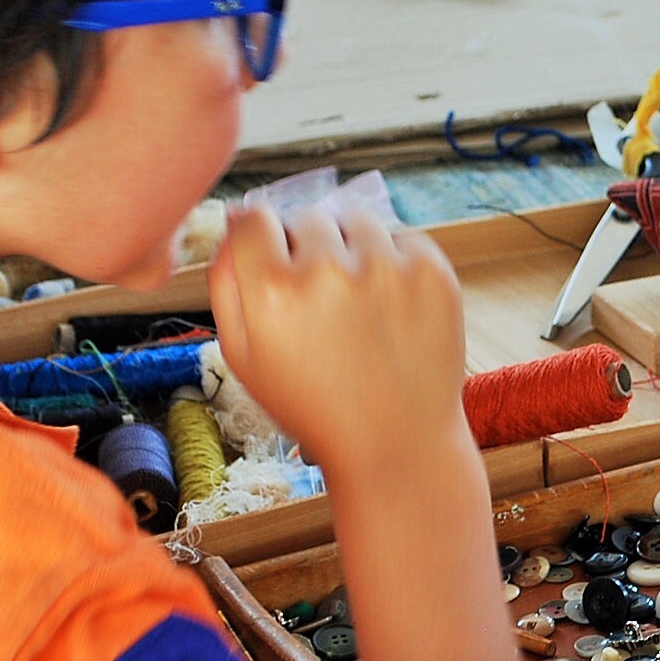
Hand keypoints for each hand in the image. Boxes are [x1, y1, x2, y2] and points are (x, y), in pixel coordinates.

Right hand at [207, 202, 467, 479]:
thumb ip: (227, 282)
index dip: (261, 243)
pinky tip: (391, 310)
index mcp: (272, 292)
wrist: (396, 444)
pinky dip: (394, 263)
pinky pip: (401, 238)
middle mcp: (328, 272)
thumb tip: (235, 217)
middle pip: (305, 216)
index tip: (276, 269)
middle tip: (321, 304)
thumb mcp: (243, 357)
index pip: (253, 219)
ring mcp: (386, 269)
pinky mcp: (432, 273)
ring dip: (352, 250)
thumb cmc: (312, 403)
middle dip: (307, 248)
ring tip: (358, 307)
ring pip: (356, 222)